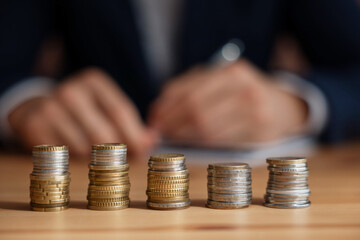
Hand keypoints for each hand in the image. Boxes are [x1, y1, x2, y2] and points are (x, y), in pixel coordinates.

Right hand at [9, 67, 155, 155]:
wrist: (37, 105)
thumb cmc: (83, 110)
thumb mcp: (106, 108)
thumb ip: (131, 124)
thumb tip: (152, 140)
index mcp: (93, 81)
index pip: (120, 112)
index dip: (134, 136)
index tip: (144, 151)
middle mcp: (70, 90)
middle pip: (103, 134)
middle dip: (117, 153)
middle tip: (122, 162)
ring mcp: (49, 107)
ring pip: (83, 149)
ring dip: (91, 158)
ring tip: (91, 153)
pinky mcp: (33, 125)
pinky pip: (63, 155)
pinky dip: (71, 159)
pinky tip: (70, 150)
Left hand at [149, 60, 307, 147]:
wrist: (284, 107)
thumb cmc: (245, 93)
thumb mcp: (223, 80)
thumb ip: (194, 88)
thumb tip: (160, 110)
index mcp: (231, 71)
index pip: (189, 90)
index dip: (166, 105)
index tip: (153, 116)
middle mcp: (244, 88)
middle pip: (195, 109)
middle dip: (171, 122)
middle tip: (158, 131)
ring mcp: (254, 111)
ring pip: (206, 128)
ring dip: (182, 135)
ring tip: (171, 137)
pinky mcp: (258, 132)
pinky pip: (220, 140)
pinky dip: (199, 142)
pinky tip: (190, 141)